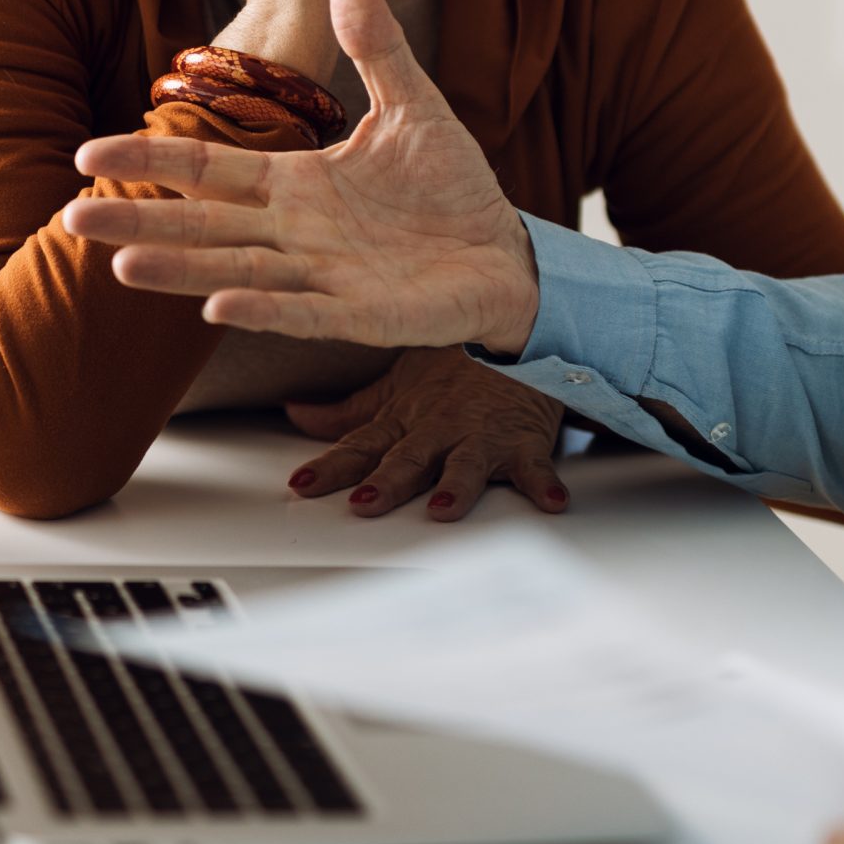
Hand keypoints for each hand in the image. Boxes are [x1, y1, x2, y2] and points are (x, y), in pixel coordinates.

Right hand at [62, 0, 542, 353]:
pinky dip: (261, 311)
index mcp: (296, 182)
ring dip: (181, 271)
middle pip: (202, 226)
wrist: (505, 252)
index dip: (151, 163)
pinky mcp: (359, 315)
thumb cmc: (449, 186)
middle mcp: (294, 233)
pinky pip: (301, 314)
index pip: (209, 170)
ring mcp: (321, 277)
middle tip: (70, 220)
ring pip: (235, 273)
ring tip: (122, 266)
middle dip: (138, 222)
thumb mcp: (414, 105)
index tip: (87, 155)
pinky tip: (216, 310)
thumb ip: (377, 47)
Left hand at [283, 348, 569, 521]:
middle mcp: (438, 429)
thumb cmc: (455, 366)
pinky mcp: (522, 442)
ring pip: (463, 464)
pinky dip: (542, 482)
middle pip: (407, 460)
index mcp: (404, 420)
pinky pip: (534, 465)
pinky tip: (549, 499)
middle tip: (364, 502)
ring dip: (454, 486)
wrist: (515, 335)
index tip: (301, 486)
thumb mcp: (395, 386)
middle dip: (385, 482)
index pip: (359, 448)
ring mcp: (479, 436)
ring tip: (443, 508)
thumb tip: (295, 414)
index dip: (329, 467)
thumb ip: (346, 411)